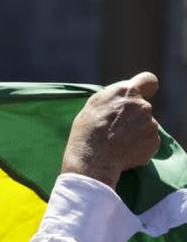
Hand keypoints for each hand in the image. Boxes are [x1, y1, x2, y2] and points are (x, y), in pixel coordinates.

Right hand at [61, 72, 159, 187]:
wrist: (93, 160)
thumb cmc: (87, 132)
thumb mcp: (93, 106)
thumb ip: (113, 99)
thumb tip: (123, 100)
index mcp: (126, 91)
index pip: (148, 80)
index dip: (146, 88)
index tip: (141, 95)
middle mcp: (142, 105)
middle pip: (142, 107)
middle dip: (133, 116)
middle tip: (115, 130)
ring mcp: (151, 123)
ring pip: (145, 125)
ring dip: (135, 132)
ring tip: (117, 143)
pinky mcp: (154, 141)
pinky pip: (148, 142)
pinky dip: (138, 147)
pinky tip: (123, 152)